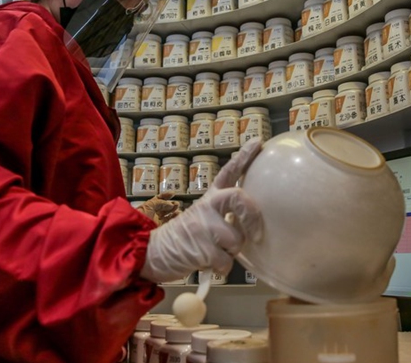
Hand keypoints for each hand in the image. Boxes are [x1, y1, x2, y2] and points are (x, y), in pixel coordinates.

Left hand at [138, 193, 180, 225]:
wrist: (138, 228)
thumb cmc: (142, 214)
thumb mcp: (150, 205)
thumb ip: (161, 203)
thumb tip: (171, 204)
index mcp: (150, 205)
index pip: (158, 199)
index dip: (165, 196)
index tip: (173, 194)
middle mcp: (154, 212)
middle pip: (164, 207)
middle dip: (171, 204)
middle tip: (177, 203)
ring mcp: (157, 219)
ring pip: (167, 214)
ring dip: (173, 210)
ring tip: (178, 208)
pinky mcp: (160, 226)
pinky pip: (168, 221)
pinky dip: (173, 218)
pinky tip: (177, 214)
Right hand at [140, 140, 262, 282]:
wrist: (151, 253)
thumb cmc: (186, 237)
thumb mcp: (203, 217)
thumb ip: (224, 214)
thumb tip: (254, 222)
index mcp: (210, 198)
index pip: (228, 172)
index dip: (244, 157)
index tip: (259, 142)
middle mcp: (207, 207)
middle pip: (237, 197)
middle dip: (252, 216)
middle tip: (256, 234)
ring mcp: (202, 226)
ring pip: (236, 239)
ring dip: (231, 253)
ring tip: (216, 253)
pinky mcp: (200, 248)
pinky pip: (226, 261)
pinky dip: (222, 268)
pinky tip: (208, 264)